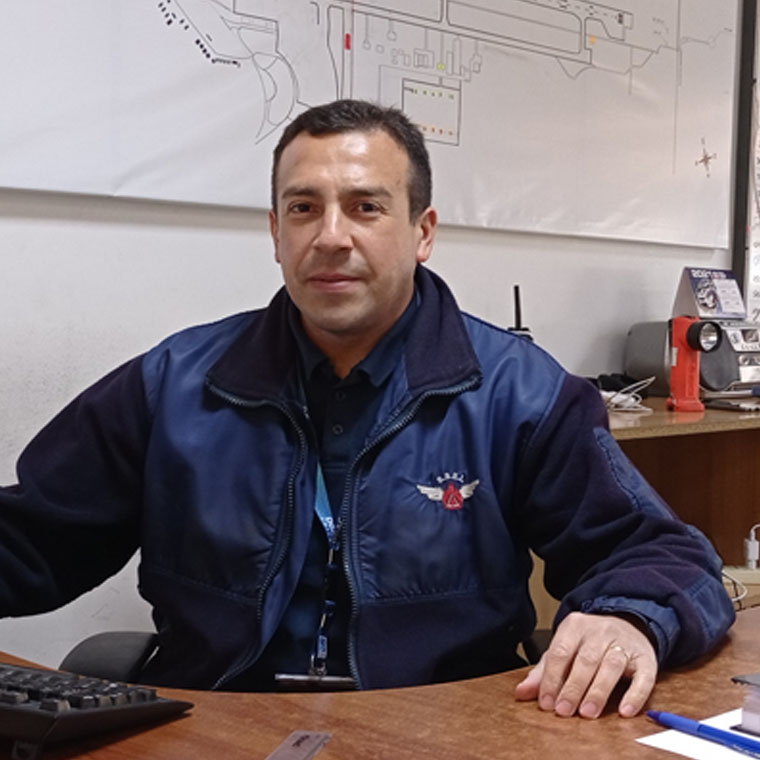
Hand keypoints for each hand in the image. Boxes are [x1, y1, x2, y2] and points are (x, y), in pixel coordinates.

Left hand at [514, 611, 657, 718]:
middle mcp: (600, 632)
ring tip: (588, 713)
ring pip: (610, 666)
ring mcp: (624, 643)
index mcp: (575, 626)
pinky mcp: (646, 659)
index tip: (547, 703)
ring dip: (598, 691)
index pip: (560, 652)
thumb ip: (544, 672)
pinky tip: (625, 711)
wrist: (627, 624)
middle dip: (573, 687)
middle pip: (585, 660)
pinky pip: (643, 677)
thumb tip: (521, 693)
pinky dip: (635, 695)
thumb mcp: (564, 649)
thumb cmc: (589, 643)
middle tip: (564, 711)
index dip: (552, 678)